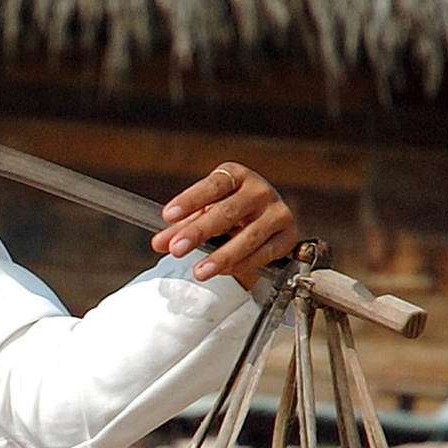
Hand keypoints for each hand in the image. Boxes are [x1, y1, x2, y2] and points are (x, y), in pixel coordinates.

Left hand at [154, 161, 300, 288]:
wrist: (267, 221)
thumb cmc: (231, 213)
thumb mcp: (205, 213)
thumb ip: (181, 227)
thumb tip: (159, 243)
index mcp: (236, 176)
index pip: (212, 186)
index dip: (190, 200)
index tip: (167, 215)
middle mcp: (259, 190)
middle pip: (229, 211)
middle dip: (199, 232)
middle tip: (176, 249)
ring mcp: (277, 211)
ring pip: (249, 236)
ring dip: (222, 256)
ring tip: (199, 271)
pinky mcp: (288, 235)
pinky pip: (265, 252)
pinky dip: (243, 264)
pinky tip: (224, 271)